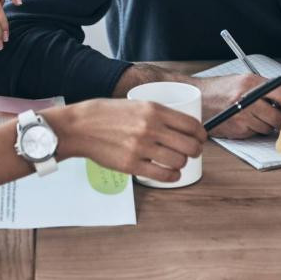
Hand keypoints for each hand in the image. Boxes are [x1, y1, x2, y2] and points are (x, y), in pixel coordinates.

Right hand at [46, 99, 206, 184]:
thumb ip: (156, 114)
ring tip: (178, 162)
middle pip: (190, 145)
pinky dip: (172, 176)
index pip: (191, 125)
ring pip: (178, 161)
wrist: (79, 126)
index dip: (201, 134)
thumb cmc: (105, 114)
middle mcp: (151, 128)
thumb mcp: (135, 103)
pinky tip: (171, 174)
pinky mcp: (131, 165)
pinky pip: (162, 175)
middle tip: (192, 152)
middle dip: (196, 151)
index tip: (200, 138)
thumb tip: (179, 126)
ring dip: (182, 163)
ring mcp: (141, 148)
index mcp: (154, 109)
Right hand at [190, 74, 280, 138]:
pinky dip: (252, 130)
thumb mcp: (242, 80)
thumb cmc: (219, 89)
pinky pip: (254, 133)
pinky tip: (242, 121)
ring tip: (253, 117)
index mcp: (251, 82)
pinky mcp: (236, 129)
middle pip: (278, 116)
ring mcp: (241, 115)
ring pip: (267, 128)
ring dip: (266, 125)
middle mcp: (246, 98)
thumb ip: (262, 88)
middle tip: (280, 120)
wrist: (197, 98)